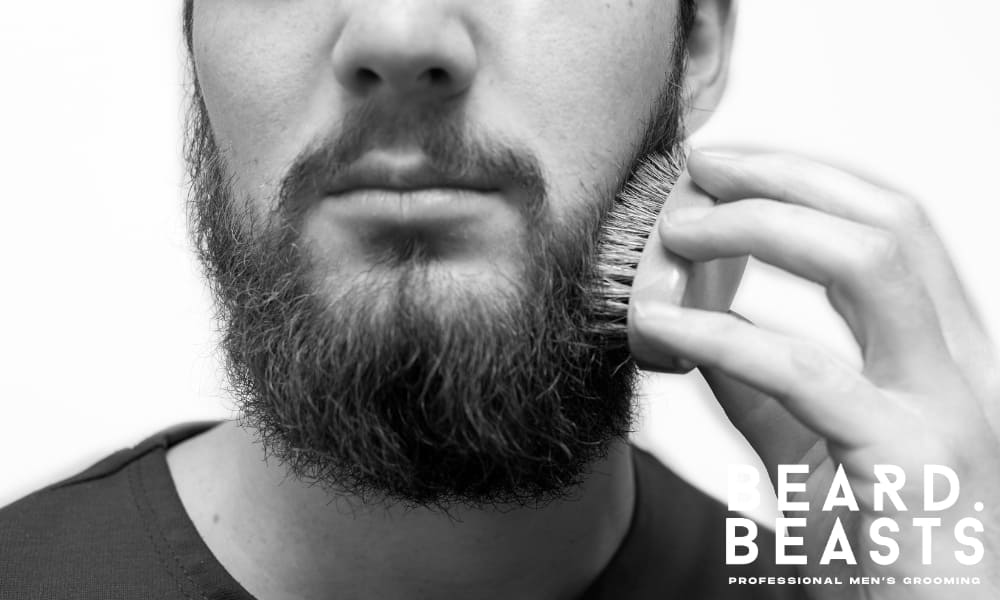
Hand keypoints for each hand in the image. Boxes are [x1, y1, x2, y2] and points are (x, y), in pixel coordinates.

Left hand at [629, 149, 999, 598]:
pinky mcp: (913, 462)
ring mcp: (951, 408)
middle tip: (702, 166)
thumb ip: (764, 392)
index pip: (895, 227)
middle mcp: (966, 367)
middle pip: (889, 219)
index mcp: (949, 357)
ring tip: (681, 227)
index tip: (734, 165)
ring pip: (868, 261)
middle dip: (787, 175)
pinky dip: (721, 332)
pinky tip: (659, 323)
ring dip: (763, 225)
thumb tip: (704, 327)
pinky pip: (803, 369)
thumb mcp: (815, 456)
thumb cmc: (884, 557)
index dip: (812, 179)